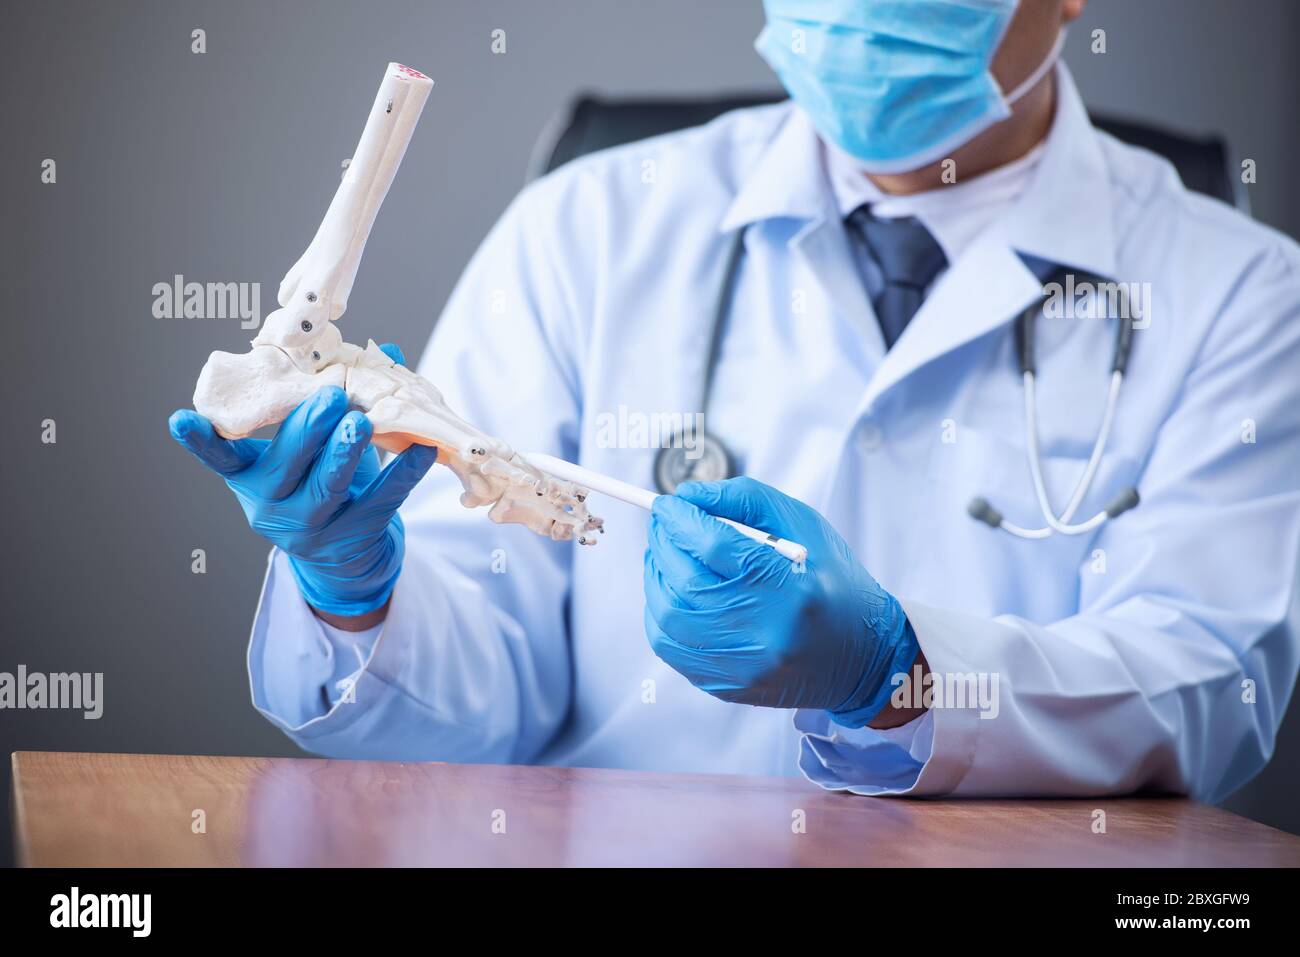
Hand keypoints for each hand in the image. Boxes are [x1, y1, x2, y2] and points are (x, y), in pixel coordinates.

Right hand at [169, 343, 437, 616]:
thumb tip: (382, 353)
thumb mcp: (311, 450)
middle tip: (330, 396)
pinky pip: (379, 503)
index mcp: (250, 476)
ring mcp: (309, 527)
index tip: (181, 418)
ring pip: (326, 486)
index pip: (219, 457)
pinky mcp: (351, 538)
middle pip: (283, 466)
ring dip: (344, 452)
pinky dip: (401, 475)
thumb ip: (333, 402)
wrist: (346, 556)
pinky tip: (422, 451)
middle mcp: (270, 505)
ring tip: (362, 423)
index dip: (199, 440)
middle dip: (306, 429)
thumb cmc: (320, 484)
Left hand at [643, 477, 919, 726]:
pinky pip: (670, 646)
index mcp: (791, 587)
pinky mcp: (727, 685)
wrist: (861, 656)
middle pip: (686, 581)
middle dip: (664, 545)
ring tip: (667, 556)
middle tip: (664, 526)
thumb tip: (687, 496)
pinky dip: (660, 612)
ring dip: (657, 577)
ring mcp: (743, 666)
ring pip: (669, 615)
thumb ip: (744, 500)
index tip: (667, 505)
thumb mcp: (803, 525)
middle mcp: (765, 633)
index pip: (713, 545)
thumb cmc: (832, 581)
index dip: (680, 520)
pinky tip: (674, 592)